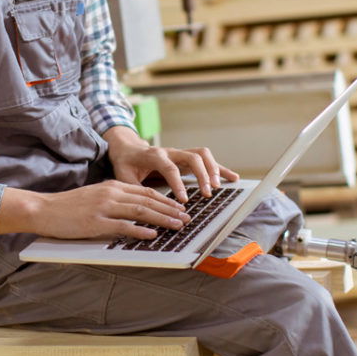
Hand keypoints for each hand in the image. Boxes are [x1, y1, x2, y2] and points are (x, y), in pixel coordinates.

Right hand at [23, 180, 190, 239]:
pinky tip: (152, 235)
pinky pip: (123, 226)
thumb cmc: (68, 206)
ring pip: (141, 211)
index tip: (179, 208)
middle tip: (186, 217)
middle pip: (148, 200)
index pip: (146, 191)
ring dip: (162, 219)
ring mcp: (104, 207)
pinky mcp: (96, 222)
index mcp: (112, 186)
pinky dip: (140, 230)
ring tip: (178, 225)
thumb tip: (135, 212)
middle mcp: (111, 193)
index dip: (166, 200)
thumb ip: (115, 201)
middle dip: (170, 209)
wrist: (43, 208)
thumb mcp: (95, 196)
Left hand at [104, 126, 239, 202]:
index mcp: (154, 155)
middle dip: (202, 175)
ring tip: (218, 186)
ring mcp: (180, 153)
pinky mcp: (186, 158)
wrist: (128, 147)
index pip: (170, 168)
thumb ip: (133, 190)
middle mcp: (170, 151)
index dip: (178, 183)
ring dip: (213, 169)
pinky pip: (206, 160)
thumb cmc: (126, 163)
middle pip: (192, 157)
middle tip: (206, 193)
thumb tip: (141, 208)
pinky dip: (220, 168)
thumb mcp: (123, 176)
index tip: (184, 200)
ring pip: (202, 154)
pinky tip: (232, 178)